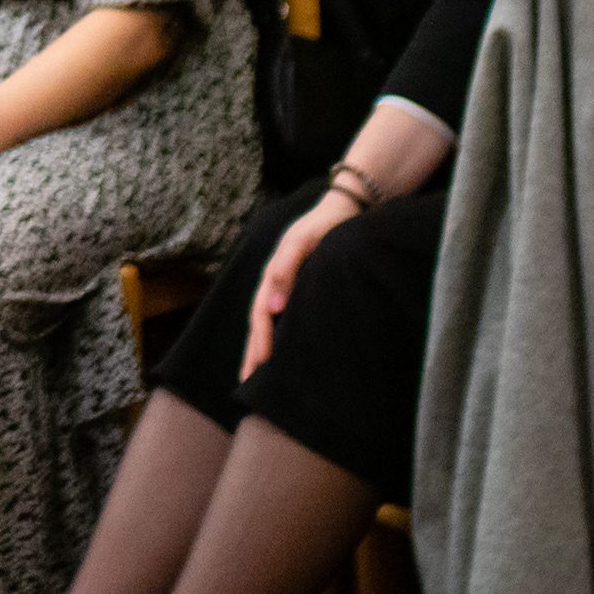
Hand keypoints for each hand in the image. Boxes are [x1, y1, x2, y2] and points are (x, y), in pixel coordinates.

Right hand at [243, 185, 363, 376]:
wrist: (347, 209)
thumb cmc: (326, 225)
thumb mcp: (303, 242)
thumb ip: (286, 269)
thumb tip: (271, 307)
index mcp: (273, 275)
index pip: (260, 316)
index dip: (258, 343)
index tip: (257, 370)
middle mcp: (277, 284)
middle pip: (260, 324)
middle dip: (252, 353)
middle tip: (247, 384)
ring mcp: (289, 287)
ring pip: (270, 323)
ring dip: (262, 348)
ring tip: (257, 374)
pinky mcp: (303, 288)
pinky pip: (286, 318)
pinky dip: (280, 337)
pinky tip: (284, 351)